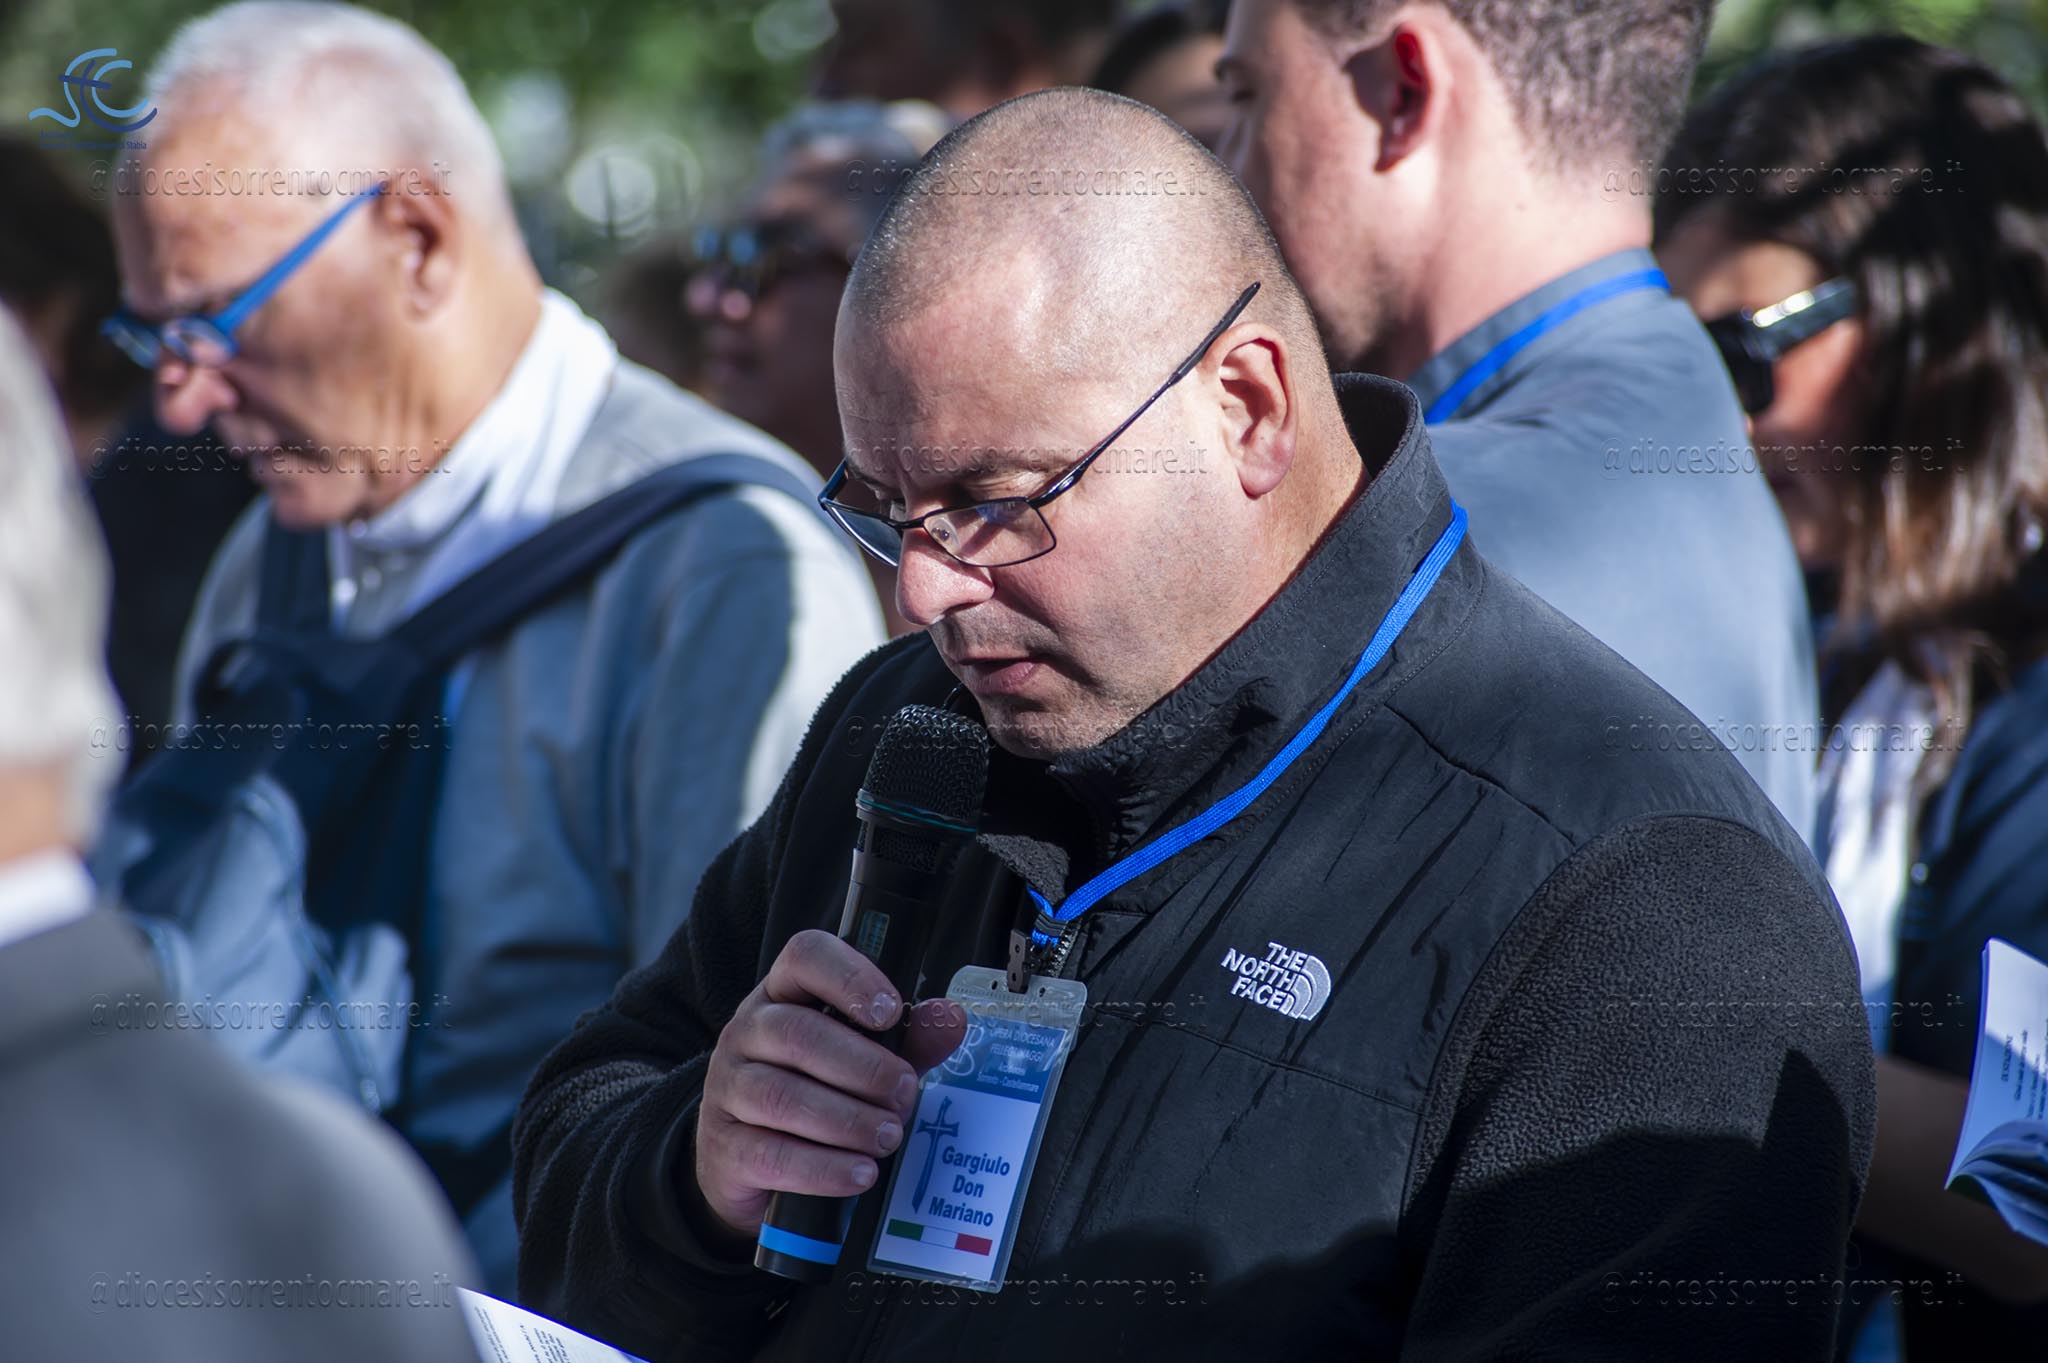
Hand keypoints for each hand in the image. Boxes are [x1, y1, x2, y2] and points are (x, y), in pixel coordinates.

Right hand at [694, 930, 967, 1236]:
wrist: (751, 1163)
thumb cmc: (817, 1094)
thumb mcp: (866, 1059)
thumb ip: (908, 1039)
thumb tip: (951, 1019)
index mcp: (783, 995)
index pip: (805, 956)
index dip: (849, 977)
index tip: (890, 1013)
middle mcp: (746, 1032)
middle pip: (797, 1033)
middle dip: (863, 1067)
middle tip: (904, 1094)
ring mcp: (727, 1089)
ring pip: (781, 1096)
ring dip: (847, 1120)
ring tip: (888, 1136)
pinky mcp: (724, 1148)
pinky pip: (771, 1155)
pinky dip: (823, 1168)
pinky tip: (859, 1173)